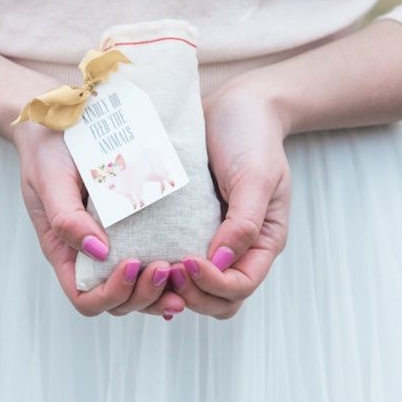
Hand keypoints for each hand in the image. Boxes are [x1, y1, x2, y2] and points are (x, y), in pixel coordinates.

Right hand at [10, 121, 185, 317]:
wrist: (59, 117)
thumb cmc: (47, 150)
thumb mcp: (49, 180)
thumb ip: (66, 218)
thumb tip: (100, 252)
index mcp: (65, 251)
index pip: (86, 298)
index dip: (111, 294)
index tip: (132, 265)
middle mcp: (90, 253)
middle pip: (118, 300)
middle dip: (144, 294)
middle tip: (167, 268)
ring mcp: (113, 241)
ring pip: (138, 286)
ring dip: (161, 288)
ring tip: (182, 271)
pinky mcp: (132, 223)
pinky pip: (150, 254)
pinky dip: (169, 267)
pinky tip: (186, 260)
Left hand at [166, 81, 291, 318]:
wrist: (235, 103)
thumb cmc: (252, 136)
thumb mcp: (257, 175)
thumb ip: (245, 221)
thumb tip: (222, 261)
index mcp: (262, 241)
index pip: (240, 287)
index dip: (214, 285)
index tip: (189, 262)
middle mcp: (237, 246)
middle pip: (217, 298)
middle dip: (191, 294)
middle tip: (164, 271)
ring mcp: (211, 235)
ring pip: (193, 285)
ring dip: (172, 286)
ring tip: (149, 268)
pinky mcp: (187, 221)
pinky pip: (174, 253)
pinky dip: (160, 262)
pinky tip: (140, 252)